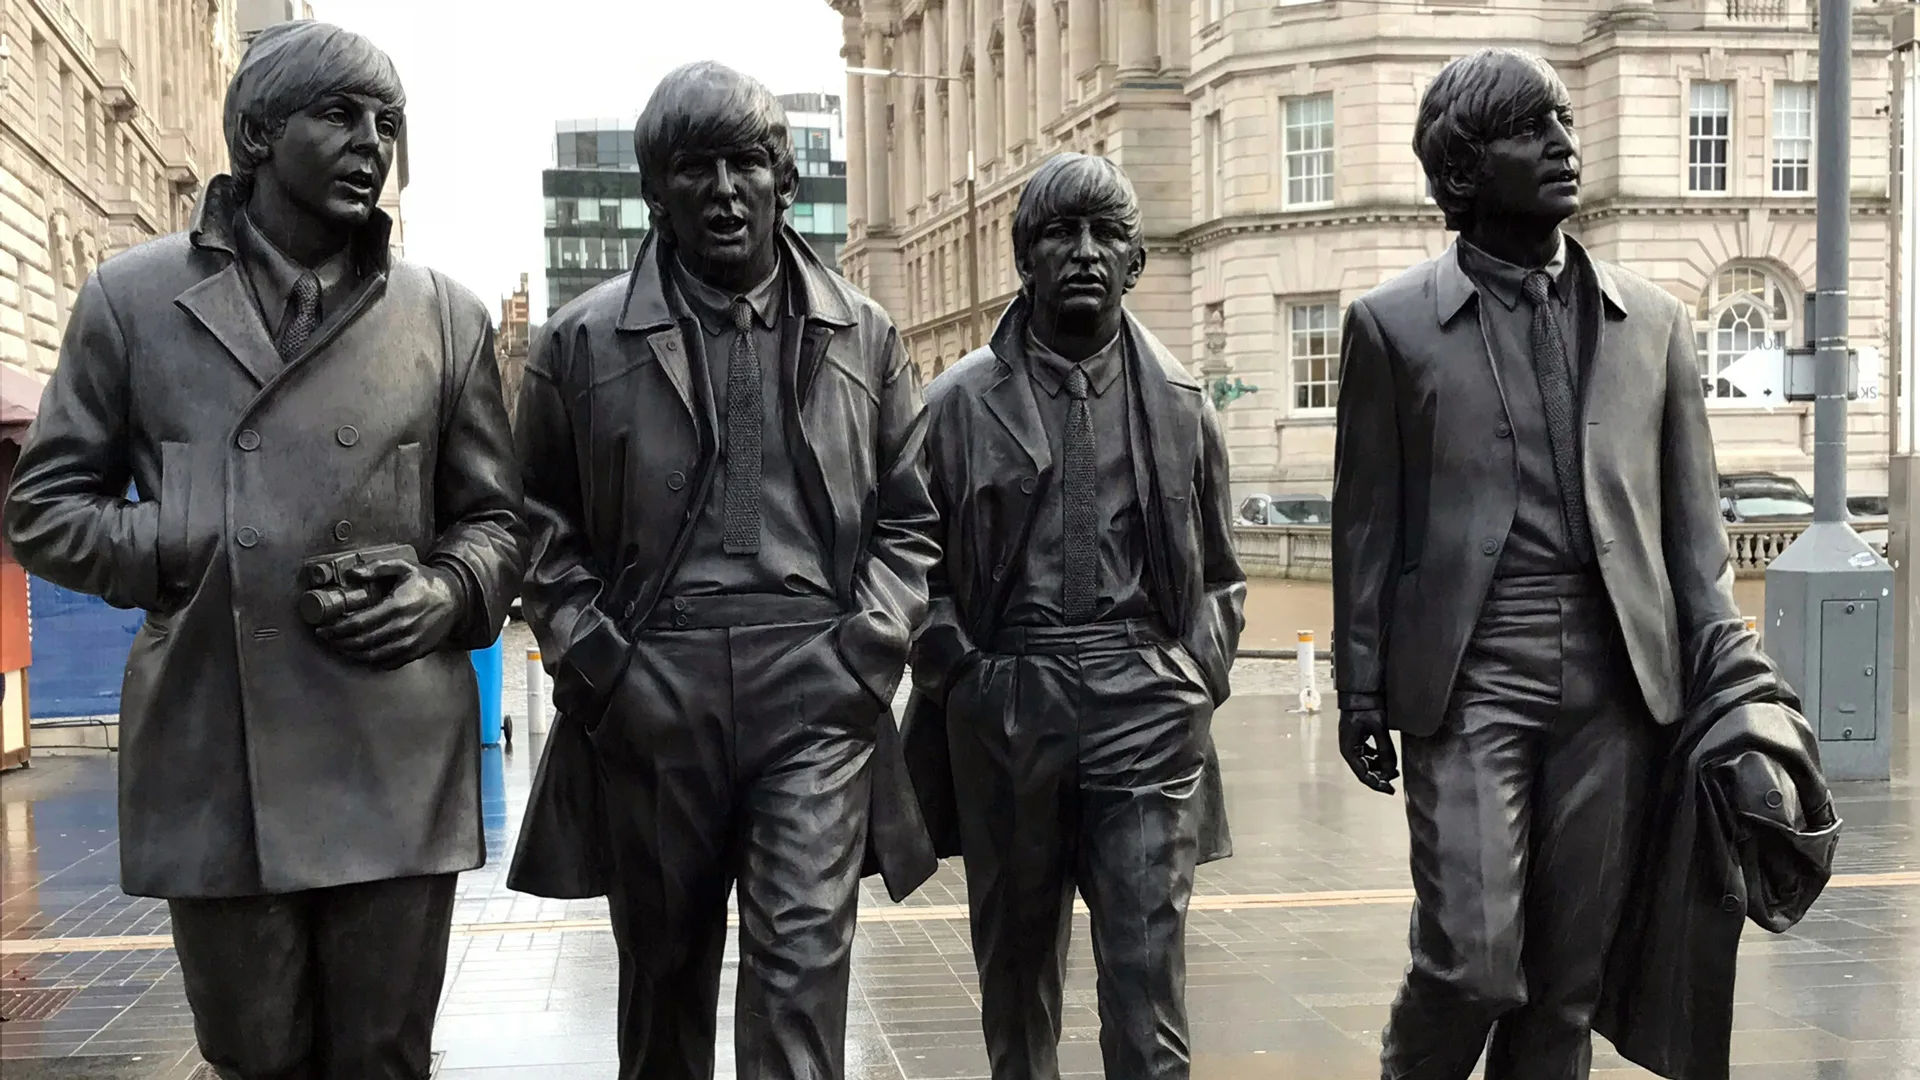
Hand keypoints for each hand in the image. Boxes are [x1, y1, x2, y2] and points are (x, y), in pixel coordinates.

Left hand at [313, 558, 462, 669]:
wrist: (455, 600)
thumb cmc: (427, 583)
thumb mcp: (404, 567)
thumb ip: (377, 568)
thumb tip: (352, 574)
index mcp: (397, 606)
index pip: (358, 623)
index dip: (337, 628)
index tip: (324, 628)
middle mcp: (403, 627)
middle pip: (361, 641)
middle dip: (339, 641)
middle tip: (327, 637)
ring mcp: (410, 643)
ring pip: (372, 655)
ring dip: (351, 653)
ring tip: (339, 645)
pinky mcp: (415, 652)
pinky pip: (387, 662)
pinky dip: (369, 660)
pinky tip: (361, 653)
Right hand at [1338, 708, 1399, 793]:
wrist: (1361, 691)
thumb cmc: (1365, 707)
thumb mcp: (1378, 729)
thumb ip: (1386, 751)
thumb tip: (1391, 770)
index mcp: (1349, 749)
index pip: (1363, 774)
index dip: (1377, 784)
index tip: (1390, 790)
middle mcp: (1348, 749)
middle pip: (1364, 770)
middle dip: (1379, 776)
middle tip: (1394, 780)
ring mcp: (1352, 743)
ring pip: (1366, 763)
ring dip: (1379, 768)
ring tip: (1393, 770)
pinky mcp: (1358, 738)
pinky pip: (1367, 755)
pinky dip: (1377, 759)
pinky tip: (1386, 759)